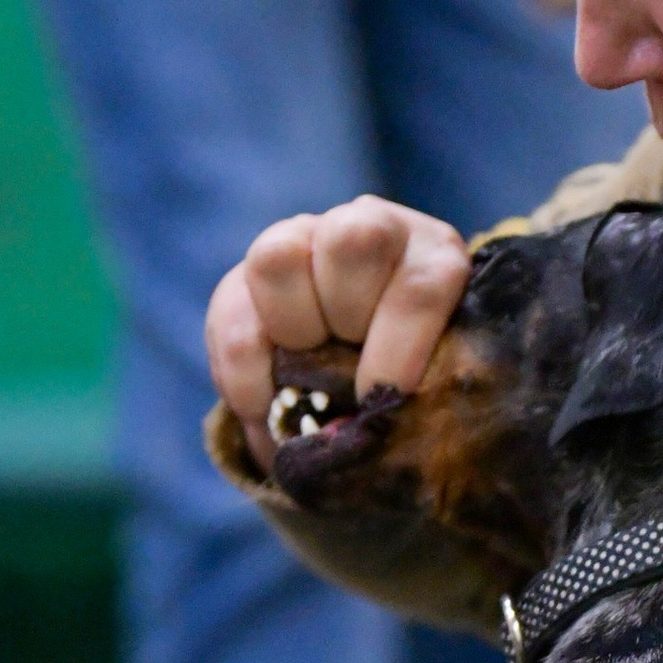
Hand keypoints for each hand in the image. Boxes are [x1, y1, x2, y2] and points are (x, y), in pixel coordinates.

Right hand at [206, 195, 472, 465]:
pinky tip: (261, 405)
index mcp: (434, 257)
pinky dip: (242, 374)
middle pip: (352, 241)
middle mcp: (370, 228)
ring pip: (278, 257)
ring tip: (305, 375)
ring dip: (291, 331)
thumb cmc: (413, 387)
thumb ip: (421, 398)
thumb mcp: (430, 389)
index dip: (400, 345)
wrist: (361, 381)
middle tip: (349, 367)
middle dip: (345, 317)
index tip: (383, 395)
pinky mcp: (245, 276)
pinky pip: (228, 314)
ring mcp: (302, 240)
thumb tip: (378, 434)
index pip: (421, 284)